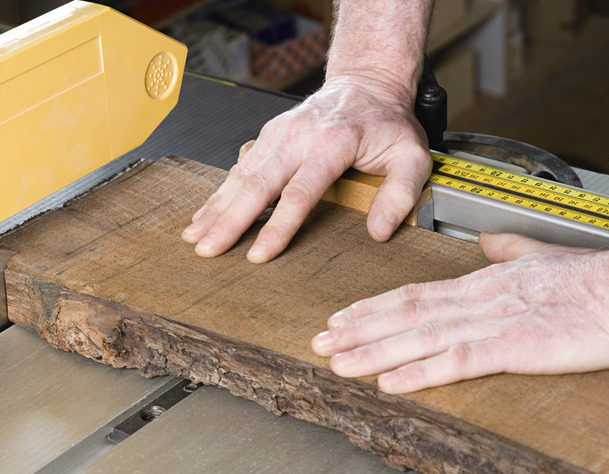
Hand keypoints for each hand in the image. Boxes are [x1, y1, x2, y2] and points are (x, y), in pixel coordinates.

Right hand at [181, 75, 430, 262]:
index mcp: (332, 143)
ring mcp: (279, 134)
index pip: (298, 192)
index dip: (277, 227)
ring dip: (216, 208)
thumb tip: (380, 231)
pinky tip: (204, 213)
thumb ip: (401, 194)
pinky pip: (239, 167)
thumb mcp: (412, 156)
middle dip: (229, 221)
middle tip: (209, 250)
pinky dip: (219, 193)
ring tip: (196, 236)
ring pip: (240, 175)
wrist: (366, 84)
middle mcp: (298, 137)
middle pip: (256, 184)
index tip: (259, 255)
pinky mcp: (268, 136)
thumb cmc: (386, 123)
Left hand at [311, 232, 608, 392]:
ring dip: (375, 351)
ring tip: (339, 362)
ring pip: (419, 337)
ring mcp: (492, 322)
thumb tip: (486, 244)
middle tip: (321, 341)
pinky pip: (457, 360)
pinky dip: (420, 372)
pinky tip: (392, 383)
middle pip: (404, 313)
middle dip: (358, 329)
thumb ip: (508, 251)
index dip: (373, 307)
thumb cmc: (591, 278)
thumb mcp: (539, 258)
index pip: (413, 293)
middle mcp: (476, 299)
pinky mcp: (514, 346)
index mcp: (481, 282)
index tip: (342, 317)